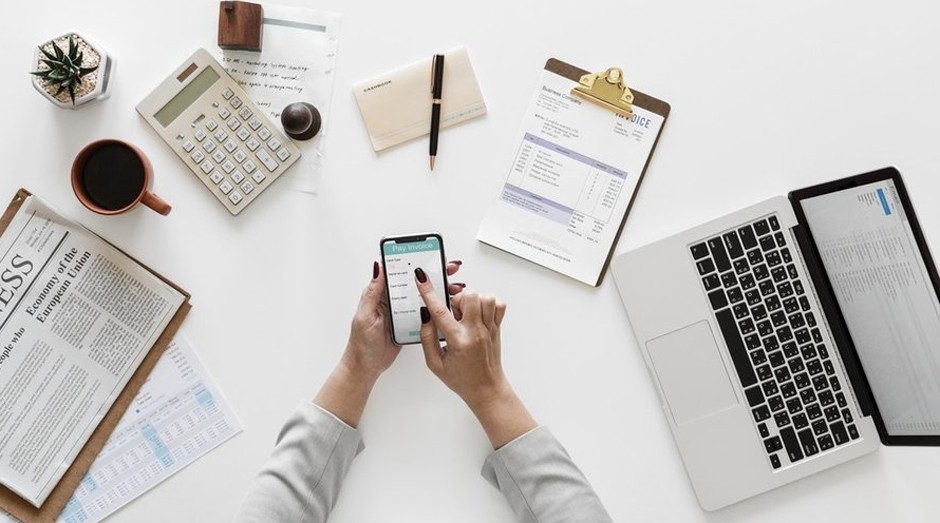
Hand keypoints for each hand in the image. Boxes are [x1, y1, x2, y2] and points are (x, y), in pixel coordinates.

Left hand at [344, 261, 465, 378]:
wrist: (367, 366)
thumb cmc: (362, 342)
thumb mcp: (365, 315)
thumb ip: (372, 292)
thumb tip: (377, 268)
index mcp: (381, 293)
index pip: (399, 272)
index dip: (414, 262)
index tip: (428, 256)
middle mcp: (393, 299)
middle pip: (416, 282)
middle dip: (434, 273)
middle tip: (449, 268)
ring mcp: (403, 311)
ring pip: (424, 295)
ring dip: (439, 290)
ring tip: (454, 287)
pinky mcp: (411, 322)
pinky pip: (426, 311)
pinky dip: (438, 307)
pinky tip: (449, 304)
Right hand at [415, 269, 535, 446]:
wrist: (486, 389)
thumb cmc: (461, 378)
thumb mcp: (435, 364)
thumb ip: (427, 338)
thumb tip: (425, 316)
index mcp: (458, 341)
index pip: (440, 312)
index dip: (428, 292)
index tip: (421, 278)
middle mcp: (476, 332)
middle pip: (469, 297)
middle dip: (457, 299)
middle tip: (453, 313)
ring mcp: (490, 328)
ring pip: (485, 297)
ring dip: (473, 300)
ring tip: (466, 314)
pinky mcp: (498, 327)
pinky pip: (499, 304)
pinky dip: (488, 303)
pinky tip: (478, 314)